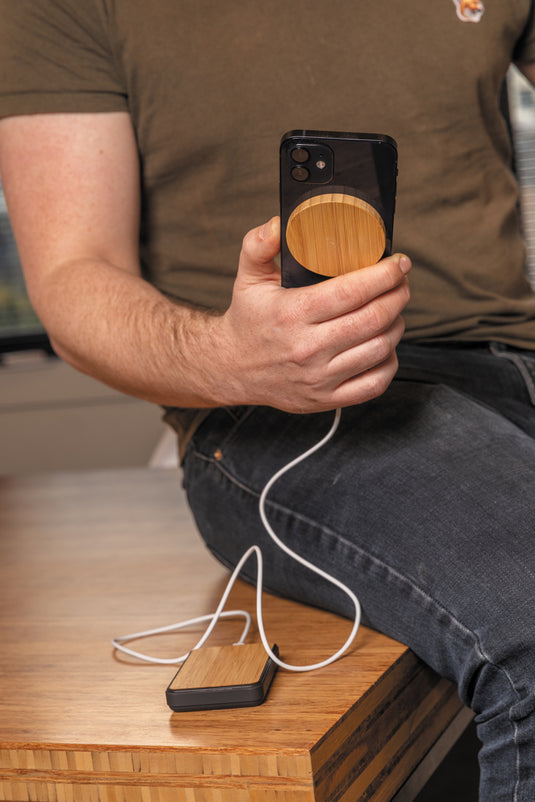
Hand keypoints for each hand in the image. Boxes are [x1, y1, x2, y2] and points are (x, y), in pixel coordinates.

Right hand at [216, 217, 410, 412]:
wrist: (231, 368)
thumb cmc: (248, 319)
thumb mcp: (248, 278)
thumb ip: (259, 246)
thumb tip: (278, 224)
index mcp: (292, 314)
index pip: (351, 292)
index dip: (384, 275)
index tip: (399, 263)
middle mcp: (307, 349)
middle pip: (373, 319)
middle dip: (398, 295)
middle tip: (402, 283)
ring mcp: (318, 378)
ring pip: (379, 349)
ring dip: (397, 324)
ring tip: (394, 309)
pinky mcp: (325, 399)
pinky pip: (374, 383)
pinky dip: (389, 362)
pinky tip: (385, 344)